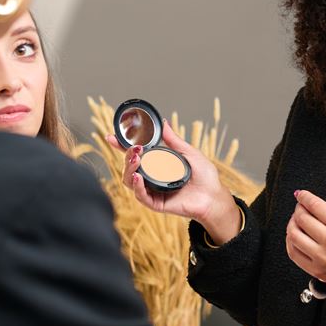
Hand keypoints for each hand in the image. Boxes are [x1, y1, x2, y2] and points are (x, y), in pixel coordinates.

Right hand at [106, 121, 241, 243]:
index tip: (111, 137)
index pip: (135, 155)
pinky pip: (141, 195)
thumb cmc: (204, 175)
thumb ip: (174, 140)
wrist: (213, 195)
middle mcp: (151, 177)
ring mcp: (152, 190)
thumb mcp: (188, 152)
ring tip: (135, 159)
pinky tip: (138, 176)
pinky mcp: (156, 203)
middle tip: (134, 149)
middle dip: (126, 156)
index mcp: (157, 164)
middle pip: (129, 167)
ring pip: (130, 181)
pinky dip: (137, 186)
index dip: (121, 146)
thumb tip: (164, 123)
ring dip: (129, 169)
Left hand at [285, 190, 325, 293]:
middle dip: (298, 208)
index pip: (316, 205)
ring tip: (296, 221)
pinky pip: (294, 253)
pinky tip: (295, 237)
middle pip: (302, 218)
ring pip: (294, 235)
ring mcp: (322, 257)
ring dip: (292, 224)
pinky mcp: (316, 270)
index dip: (305, 197)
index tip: (302, 195)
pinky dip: (290, 242)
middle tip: (300, 207)